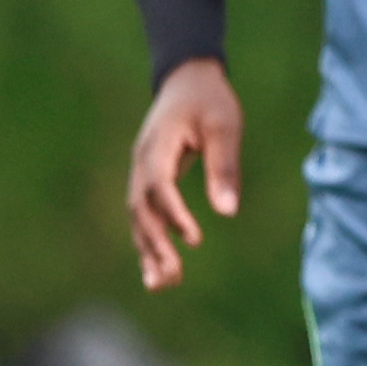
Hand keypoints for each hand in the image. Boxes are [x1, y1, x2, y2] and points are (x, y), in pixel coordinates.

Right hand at [126, 59, 242, 290]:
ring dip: (148, 251)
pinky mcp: (148, 180)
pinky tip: (157, 269)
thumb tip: (227, 212)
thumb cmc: (210, 101)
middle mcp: (141, 164)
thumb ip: (224, 167)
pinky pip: (144, 216)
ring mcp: (140, 173)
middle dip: (155, 245)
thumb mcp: (224, 126)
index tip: (195, 239)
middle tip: (172, 278)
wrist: (186, 80)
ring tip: (161, 285)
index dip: (174, 214)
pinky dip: (148, 242)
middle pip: (142, 210)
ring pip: (138, 218)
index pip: (159, 187)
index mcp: (157, 147)